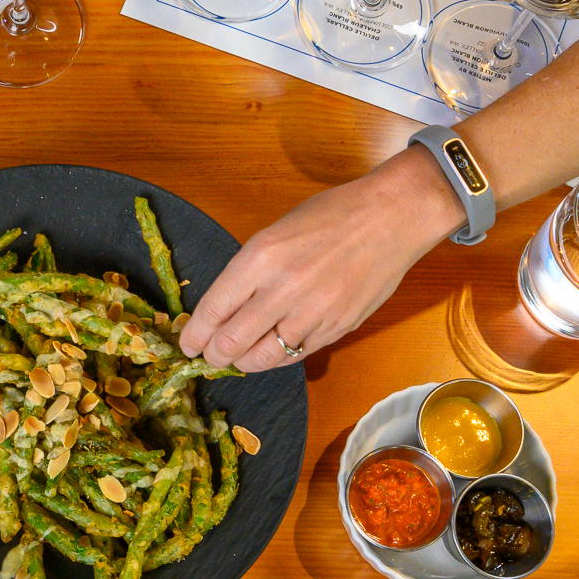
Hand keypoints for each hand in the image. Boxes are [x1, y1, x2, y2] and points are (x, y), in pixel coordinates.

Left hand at [179, 146, 465, 372]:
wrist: (391, 217)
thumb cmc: (330, 216)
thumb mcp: (274, 233)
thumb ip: (248, 273)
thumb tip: (222, 309)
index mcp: (260, 257)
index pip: (213, 309)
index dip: (193, 334)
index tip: (187, 343)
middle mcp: (283, 289)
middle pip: (231, 342)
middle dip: (213, 354)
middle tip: (209, 355)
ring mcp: (312, 312)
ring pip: (262, 357)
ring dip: (242, 362)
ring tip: (237, 358)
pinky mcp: (336, 328)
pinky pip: (295, 355)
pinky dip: (276, 358)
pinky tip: (269, 352)